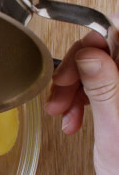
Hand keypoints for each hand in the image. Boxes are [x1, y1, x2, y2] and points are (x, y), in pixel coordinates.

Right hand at [45, 16, 118, 174]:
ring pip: (97, 69)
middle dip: (76, 70)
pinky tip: (73, 118)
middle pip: (105, 51)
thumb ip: (104, 89)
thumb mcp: (115, 131)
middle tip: (60, 92)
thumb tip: (90, 54)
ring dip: (73, 88)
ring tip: (61, 112)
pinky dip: (79, 100)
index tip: (74, 66)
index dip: (93, 43)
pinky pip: (99, 88)